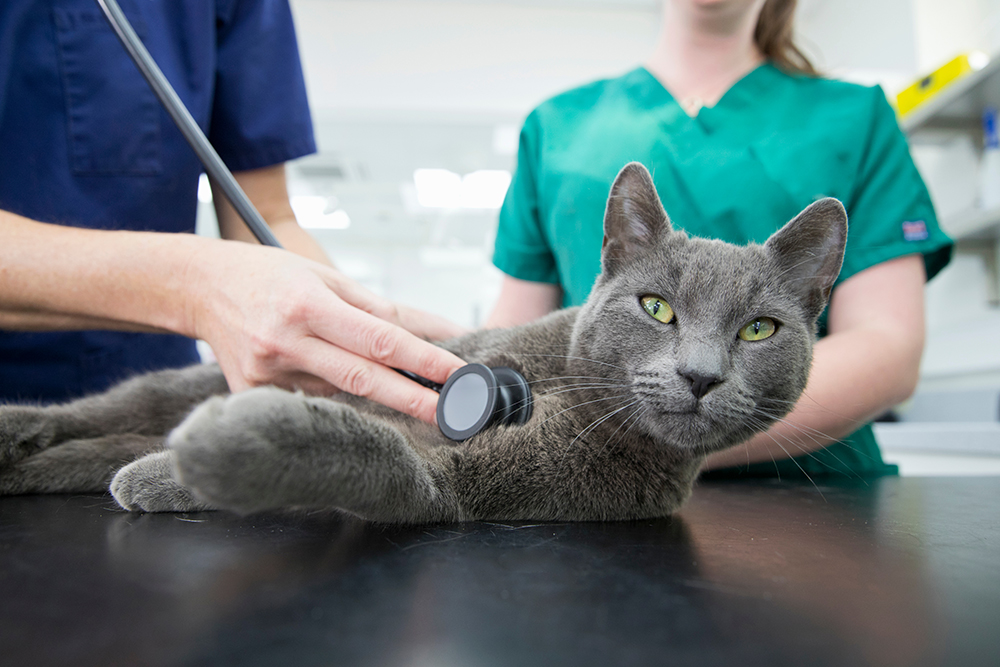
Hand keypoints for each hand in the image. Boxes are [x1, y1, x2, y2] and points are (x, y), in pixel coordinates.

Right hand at [186, 240, 467, 423]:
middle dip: (412, 400)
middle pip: (363, 379)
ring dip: (373, 393)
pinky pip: (311, 401)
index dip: (423, 359)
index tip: (457, 374)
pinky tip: (326, 376)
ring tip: (393, 384)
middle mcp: (285, 343)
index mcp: (307, 306)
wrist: (200, 287)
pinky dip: (332, 394)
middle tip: (453, 415)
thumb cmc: (271, 277)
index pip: (379, 339)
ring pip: (339, 393)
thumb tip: (438, 330)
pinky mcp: (254, 395)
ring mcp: (267, 375)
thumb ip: (382, 308)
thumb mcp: (327, 277)